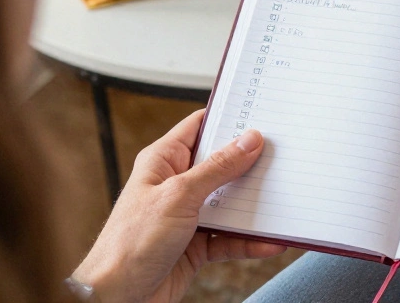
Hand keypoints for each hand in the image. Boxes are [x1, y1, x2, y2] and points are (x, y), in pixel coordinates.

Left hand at [72, 110, 285, 302]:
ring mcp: (188, 215)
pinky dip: (250, 240)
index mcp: (163, 161)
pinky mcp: (197, 244)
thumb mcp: (179, 196)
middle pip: (222, 165)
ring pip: (231, 202)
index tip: (260, 115)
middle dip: (251, 163)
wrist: (116, 298)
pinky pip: (231, 237)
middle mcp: (177, 184)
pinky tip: (270, 242)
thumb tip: (248, 140)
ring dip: (255, 206)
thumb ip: (217, 168)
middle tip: (282, 157)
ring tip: (284, 201)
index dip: (228, 118)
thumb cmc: (129, 244)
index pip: (199, 127)